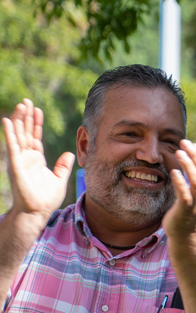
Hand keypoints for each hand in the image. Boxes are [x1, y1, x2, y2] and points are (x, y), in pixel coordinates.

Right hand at [2, 99, 73, 221]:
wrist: (37, 212)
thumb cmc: (46, 199)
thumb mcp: (59, 179)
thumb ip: (63, 166)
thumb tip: (70, 154)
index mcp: (36, 159)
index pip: (35, 137)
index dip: (36, 123)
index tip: (38, 109)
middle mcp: (26, 157)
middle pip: (25, 132)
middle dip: (26, 117)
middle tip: (27, 101)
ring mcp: (19, 160)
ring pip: (18, 135)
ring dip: (18, 120)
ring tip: (20, 105)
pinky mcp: (15, 165)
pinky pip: (12, 146)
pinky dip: (10, 133)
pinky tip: (8, 121)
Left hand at [162, 140, 195, 239]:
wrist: (186, 235)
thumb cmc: (192, 210)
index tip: (195, 145)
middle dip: (195, 156)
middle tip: (185, 143)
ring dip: (188, 166)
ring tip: (179, 152)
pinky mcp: (185, 210)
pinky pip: (184, 195)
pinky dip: (180, 182)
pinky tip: (174, 172)